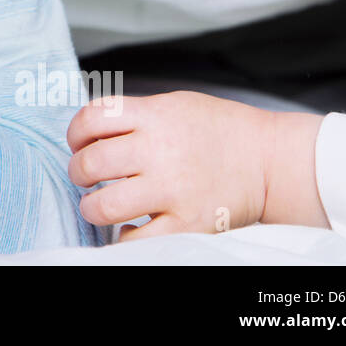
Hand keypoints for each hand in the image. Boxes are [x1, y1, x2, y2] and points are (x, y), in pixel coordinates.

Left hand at [66, 90, 275, 240]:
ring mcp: (173, 189)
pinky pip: (136, 239)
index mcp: (154, 116)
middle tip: (85, 177)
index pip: (92, 118)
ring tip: (99, 204)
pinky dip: (124, 236)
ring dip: (92, 207)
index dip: (75, 133)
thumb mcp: (174, 106)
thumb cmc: (219, 131)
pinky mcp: (188, 223)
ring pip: (104, 205)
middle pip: (90, 163)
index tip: (79, 144)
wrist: (270, 160)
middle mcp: (159, 151)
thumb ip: (135, 116)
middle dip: (78, 172)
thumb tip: (90, 133)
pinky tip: (130, 227)